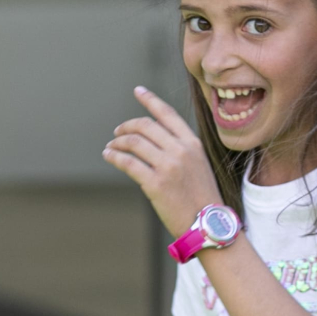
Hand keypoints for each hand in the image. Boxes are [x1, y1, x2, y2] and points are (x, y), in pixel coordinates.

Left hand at [102, 86, 221, 237]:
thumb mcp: (199, 165)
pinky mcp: (155, 184)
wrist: (207, 224)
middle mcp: (181, 151)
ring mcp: (168, 166)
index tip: (138, 90)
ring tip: (111, 147)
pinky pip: (127, 163)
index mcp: (193, 143)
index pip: (168, 114)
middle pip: (146, 125)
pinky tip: (109, 156)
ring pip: (134, 143)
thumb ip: (180, 149)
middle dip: (127, 126)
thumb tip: (153, 140)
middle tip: (117, 132)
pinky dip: (114, 157)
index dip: (151, 100)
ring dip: (117, 143)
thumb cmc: (201, 198)